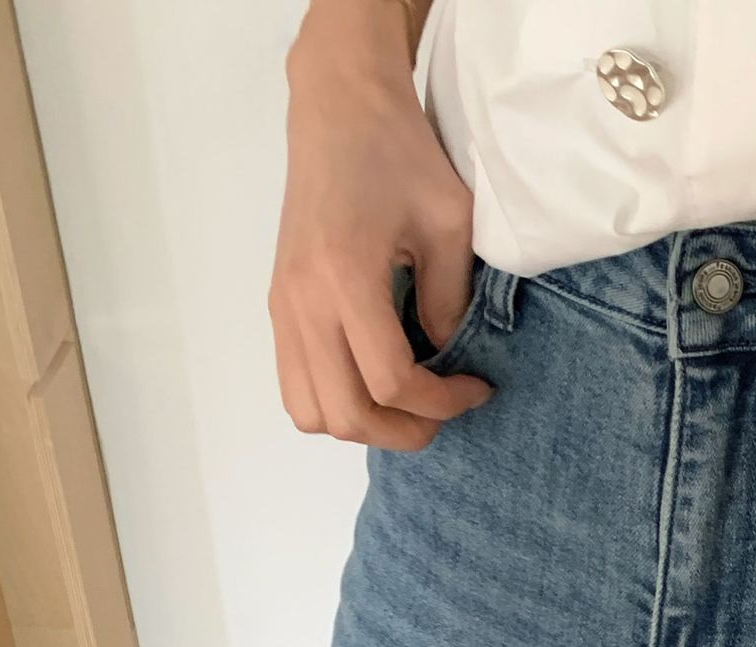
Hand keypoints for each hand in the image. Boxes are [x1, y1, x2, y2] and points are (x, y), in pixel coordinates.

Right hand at [270, 1, 492, 451]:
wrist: (338, 105)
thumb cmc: (397, 151)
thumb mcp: (448, 223)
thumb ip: (450, 300)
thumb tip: (447, 356)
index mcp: (345, 278)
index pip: (391, 382)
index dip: (442, 403)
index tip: (476, 388)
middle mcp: (302, 301)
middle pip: (346, 415)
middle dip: (403, 430)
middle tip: (443, 413)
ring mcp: (283, 306)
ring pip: (311, 413)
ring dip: (363, 424)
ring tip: (407, 403)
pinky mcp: (279, 304)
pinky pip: (296, 385)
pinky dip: (336, 401)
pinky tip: (374, 380)